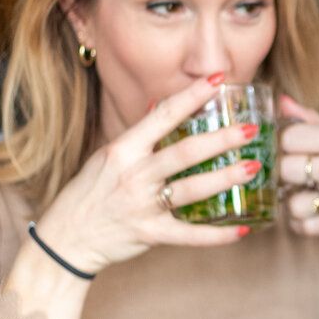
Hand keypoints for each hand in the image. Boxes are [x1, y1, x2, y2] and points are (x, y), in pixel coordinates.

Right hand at [32, 74, 260, 273]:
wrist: (65, 239)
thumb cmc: (89, 193)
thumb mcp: (107, 157)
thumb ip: (138, 136)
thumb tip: (161, 105)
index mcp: (123, 149)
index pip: (163, 115)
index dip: (193, 95)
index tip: (220, 79)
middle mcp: (133, 174)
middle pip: (184, 152)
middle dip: (221, 139)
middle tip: (251, 130)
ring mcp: (141, 205)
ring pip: (190, 189)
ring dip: (225, 178)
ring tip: (253, 168)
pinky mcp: (148, 233)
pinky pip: (189, 235)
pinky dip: (217, 235)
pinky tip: (242, 230)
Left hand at [278, 96, 318, 249]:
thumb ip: (313, 121)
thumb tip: (281, 103)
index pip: (291, 137)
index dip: (282, 143)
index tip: (287, 149)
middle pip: (287, 169)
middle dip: (284, 172)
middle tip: (294, 173)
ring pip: (292, 203)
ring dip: (292, 201)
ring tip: (304, 194)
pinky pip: (304, 227)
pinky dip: (301, 223)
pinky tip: (311, 211)